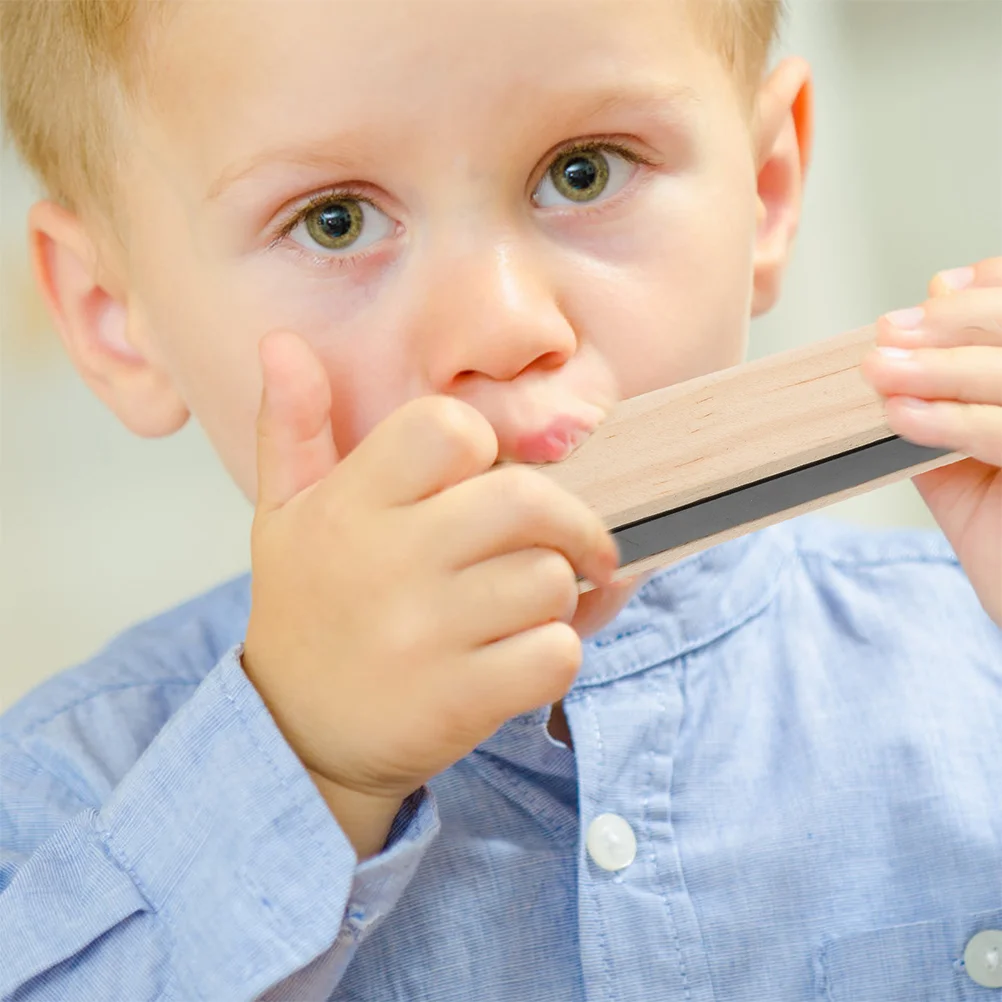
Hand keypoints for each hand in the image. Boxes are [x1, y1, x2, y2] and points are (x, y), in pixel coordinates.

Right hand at [241, 331, 618, 856]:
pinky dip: (557, 653)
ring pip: (550, 579)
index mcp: (349, 506)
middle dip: (564, 521)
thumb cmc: (307, 612)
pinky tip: (521, 656)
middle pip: (527, 501)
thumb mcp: (283, 515)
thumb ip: (292, 427)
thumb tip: (283, 343)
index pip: (450, 429)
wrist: (297, 735)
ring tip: (522, 605)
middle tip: (566, 541)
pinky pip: (557, 653)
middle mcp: (386, 563)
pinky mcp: (459, 699)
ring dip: (556, 593)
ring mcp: (424, 636)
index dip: (482, 446)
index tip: (484, 477)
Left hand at [860, 257, 1001, 627]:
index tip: (932, 293)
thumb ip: (942, 411)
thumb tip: (896, 354)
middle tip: (890, 334)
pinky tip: (902, 417)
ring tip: (880, 371)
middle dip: (955, 322)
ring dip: (941, 367)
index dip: (987, 293)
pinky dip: (953, 422)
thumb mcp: (963, 468)